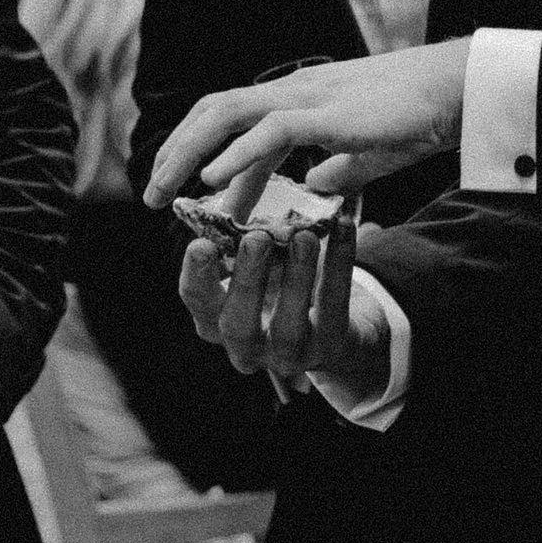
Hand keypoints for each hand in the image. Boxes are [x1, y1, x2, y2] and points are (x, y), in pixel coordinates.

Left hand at [144, 42, 469, 216]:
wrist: (454, 92)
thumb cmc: (417, 119)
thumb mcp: (367, 153)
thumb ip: (338, 169)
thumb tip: (315, 189)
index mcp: (299, 99)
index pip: (233, 119)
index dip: (201, 152)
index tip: (180, 191)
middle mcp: (293, 91)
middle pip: (215, 111)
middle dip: (177, 150)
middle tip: (152, 193)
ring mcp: (306, 97)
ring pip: (227, 114)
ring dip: (188, 152)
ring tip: (164, 190)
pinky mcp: (326, 112)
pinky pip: (269, 131)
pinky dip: (235, 156)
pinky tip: (211, 183)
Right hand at [176, 218, 387, 406]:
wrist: (331, 330)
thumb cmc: (279, 284)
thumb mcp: (257, 261)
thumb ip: (244, 236)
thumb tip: (241, 188)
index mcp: (216, 318)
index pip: (197, 300)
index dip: (196, 275)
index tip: (201, 243)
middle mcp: (245, 346)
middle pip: (237, 323)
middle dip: (247, 280)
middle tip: (256, 240)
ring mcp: (287, 354)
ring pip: (287, 327)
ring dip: (295, 279)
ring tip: (304, 237)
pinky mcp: (328, 348)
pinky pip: (333, 307)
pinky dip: (339, 266)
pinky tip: (345, 228)